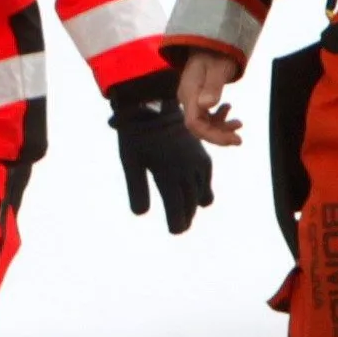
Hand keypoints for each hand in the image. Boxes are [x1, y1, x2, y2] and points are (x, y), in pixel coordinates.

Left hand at [108, 76, 212, 234]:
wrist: (153, 105)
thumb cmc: (136, 136)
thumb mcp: (130, 163)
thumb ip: (136, 189)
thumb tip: (141, 214)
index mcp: (168, 176)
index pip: (178, 211)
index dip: (177, 224)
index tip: (174, 231)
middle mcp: (186, 171)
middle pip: (191, 205)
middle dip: (185, 217)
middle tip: (178, 225)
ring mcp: (196, 162)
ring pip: (202, 194)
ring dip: (194, 203)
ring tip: (184, 209)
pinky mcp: (201, 154)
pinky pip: (206, 178)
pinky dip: (201, 188)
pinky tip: (191, 188)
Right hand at [167, 44, 247, 148]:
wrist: (208, 43)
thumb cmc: (215, 54)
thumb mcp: (218, 69)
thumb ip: (213, 87)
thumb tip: (206, 105)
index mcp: (190, 94)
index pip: (195, 124)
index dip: (212, 136)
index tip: (232, 140)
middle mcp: (187, 99)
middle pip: (199, 127)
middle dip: (219, 135)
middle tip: (239, 139)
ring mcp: (191, 99)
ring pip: (203, 123)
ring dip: (220, 127)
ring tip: (239, 124)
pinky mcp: (197, 98)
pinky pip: (205, 115)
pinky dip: (218, 118)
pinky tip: (229, 110)